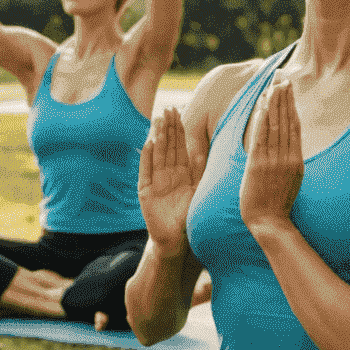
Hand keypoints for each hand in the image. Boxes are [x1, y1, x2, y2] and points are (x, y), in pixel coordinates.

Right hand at [138, 106, 203, 252]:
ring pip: (157, 154)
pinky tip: (149, 143)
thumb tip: (204, 152)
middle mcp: (166, 174)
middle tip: (168, 109)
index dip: (179, 130)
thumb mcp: (197, 192)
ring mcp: (154, 181)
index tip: (179, 111)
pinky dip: (147, 157)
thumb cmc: (188, 217)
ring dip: (157, 137)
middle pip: (167, 146)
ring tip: (157, 120)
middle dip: (168, 128)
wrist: (174, 240)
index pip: (180, 146)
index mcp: (180, 172)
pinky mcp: (145, 191)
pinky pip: (146, 170)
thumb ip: (199, 173)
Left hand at [239, 79, 302, 236]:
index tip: (288, 89)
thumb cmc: (277, 204)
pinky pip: (260, 137)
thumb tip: (287, 145)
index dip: (291, 105)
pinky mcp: (259, 165)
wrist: (270, 222)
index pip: (294, 125)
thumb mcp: (290, 179)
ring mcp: (274, 160)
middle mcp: (287, 156)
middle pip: (286, 121)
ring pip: (275, 125)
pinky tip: (261, 105)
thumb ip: (289, 161)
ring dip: (273, 103)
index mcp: (296, 159)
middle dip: (284, 97)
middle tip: (282, 77)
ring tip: (273, 84)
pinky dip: (261, 120)